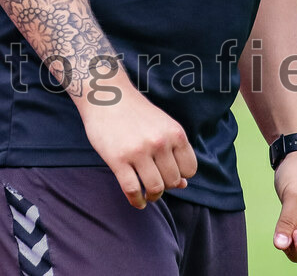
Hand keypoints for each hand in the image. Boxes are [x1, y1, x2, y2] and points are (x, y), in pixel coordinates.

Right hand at [77, 82, 197, 208]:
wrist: (107, 95)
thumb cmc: (136, 113)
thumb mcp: (162, 126)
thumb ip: (174, 152)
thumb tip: (184, 184)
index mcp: (175, 132)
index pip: (190, 169)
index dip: (181, 175)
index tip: (170, 174)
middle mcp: (160, 142)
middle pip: (173, 181)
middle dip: (166, 186)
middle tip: (156, 183)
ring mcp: (139, 151)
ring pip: (155, 188)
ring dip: (152, 195)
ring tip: (147, 194)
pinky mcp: (119, 159)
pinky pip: (132, 190)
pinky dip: (136, 201)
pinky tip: (137, 200)